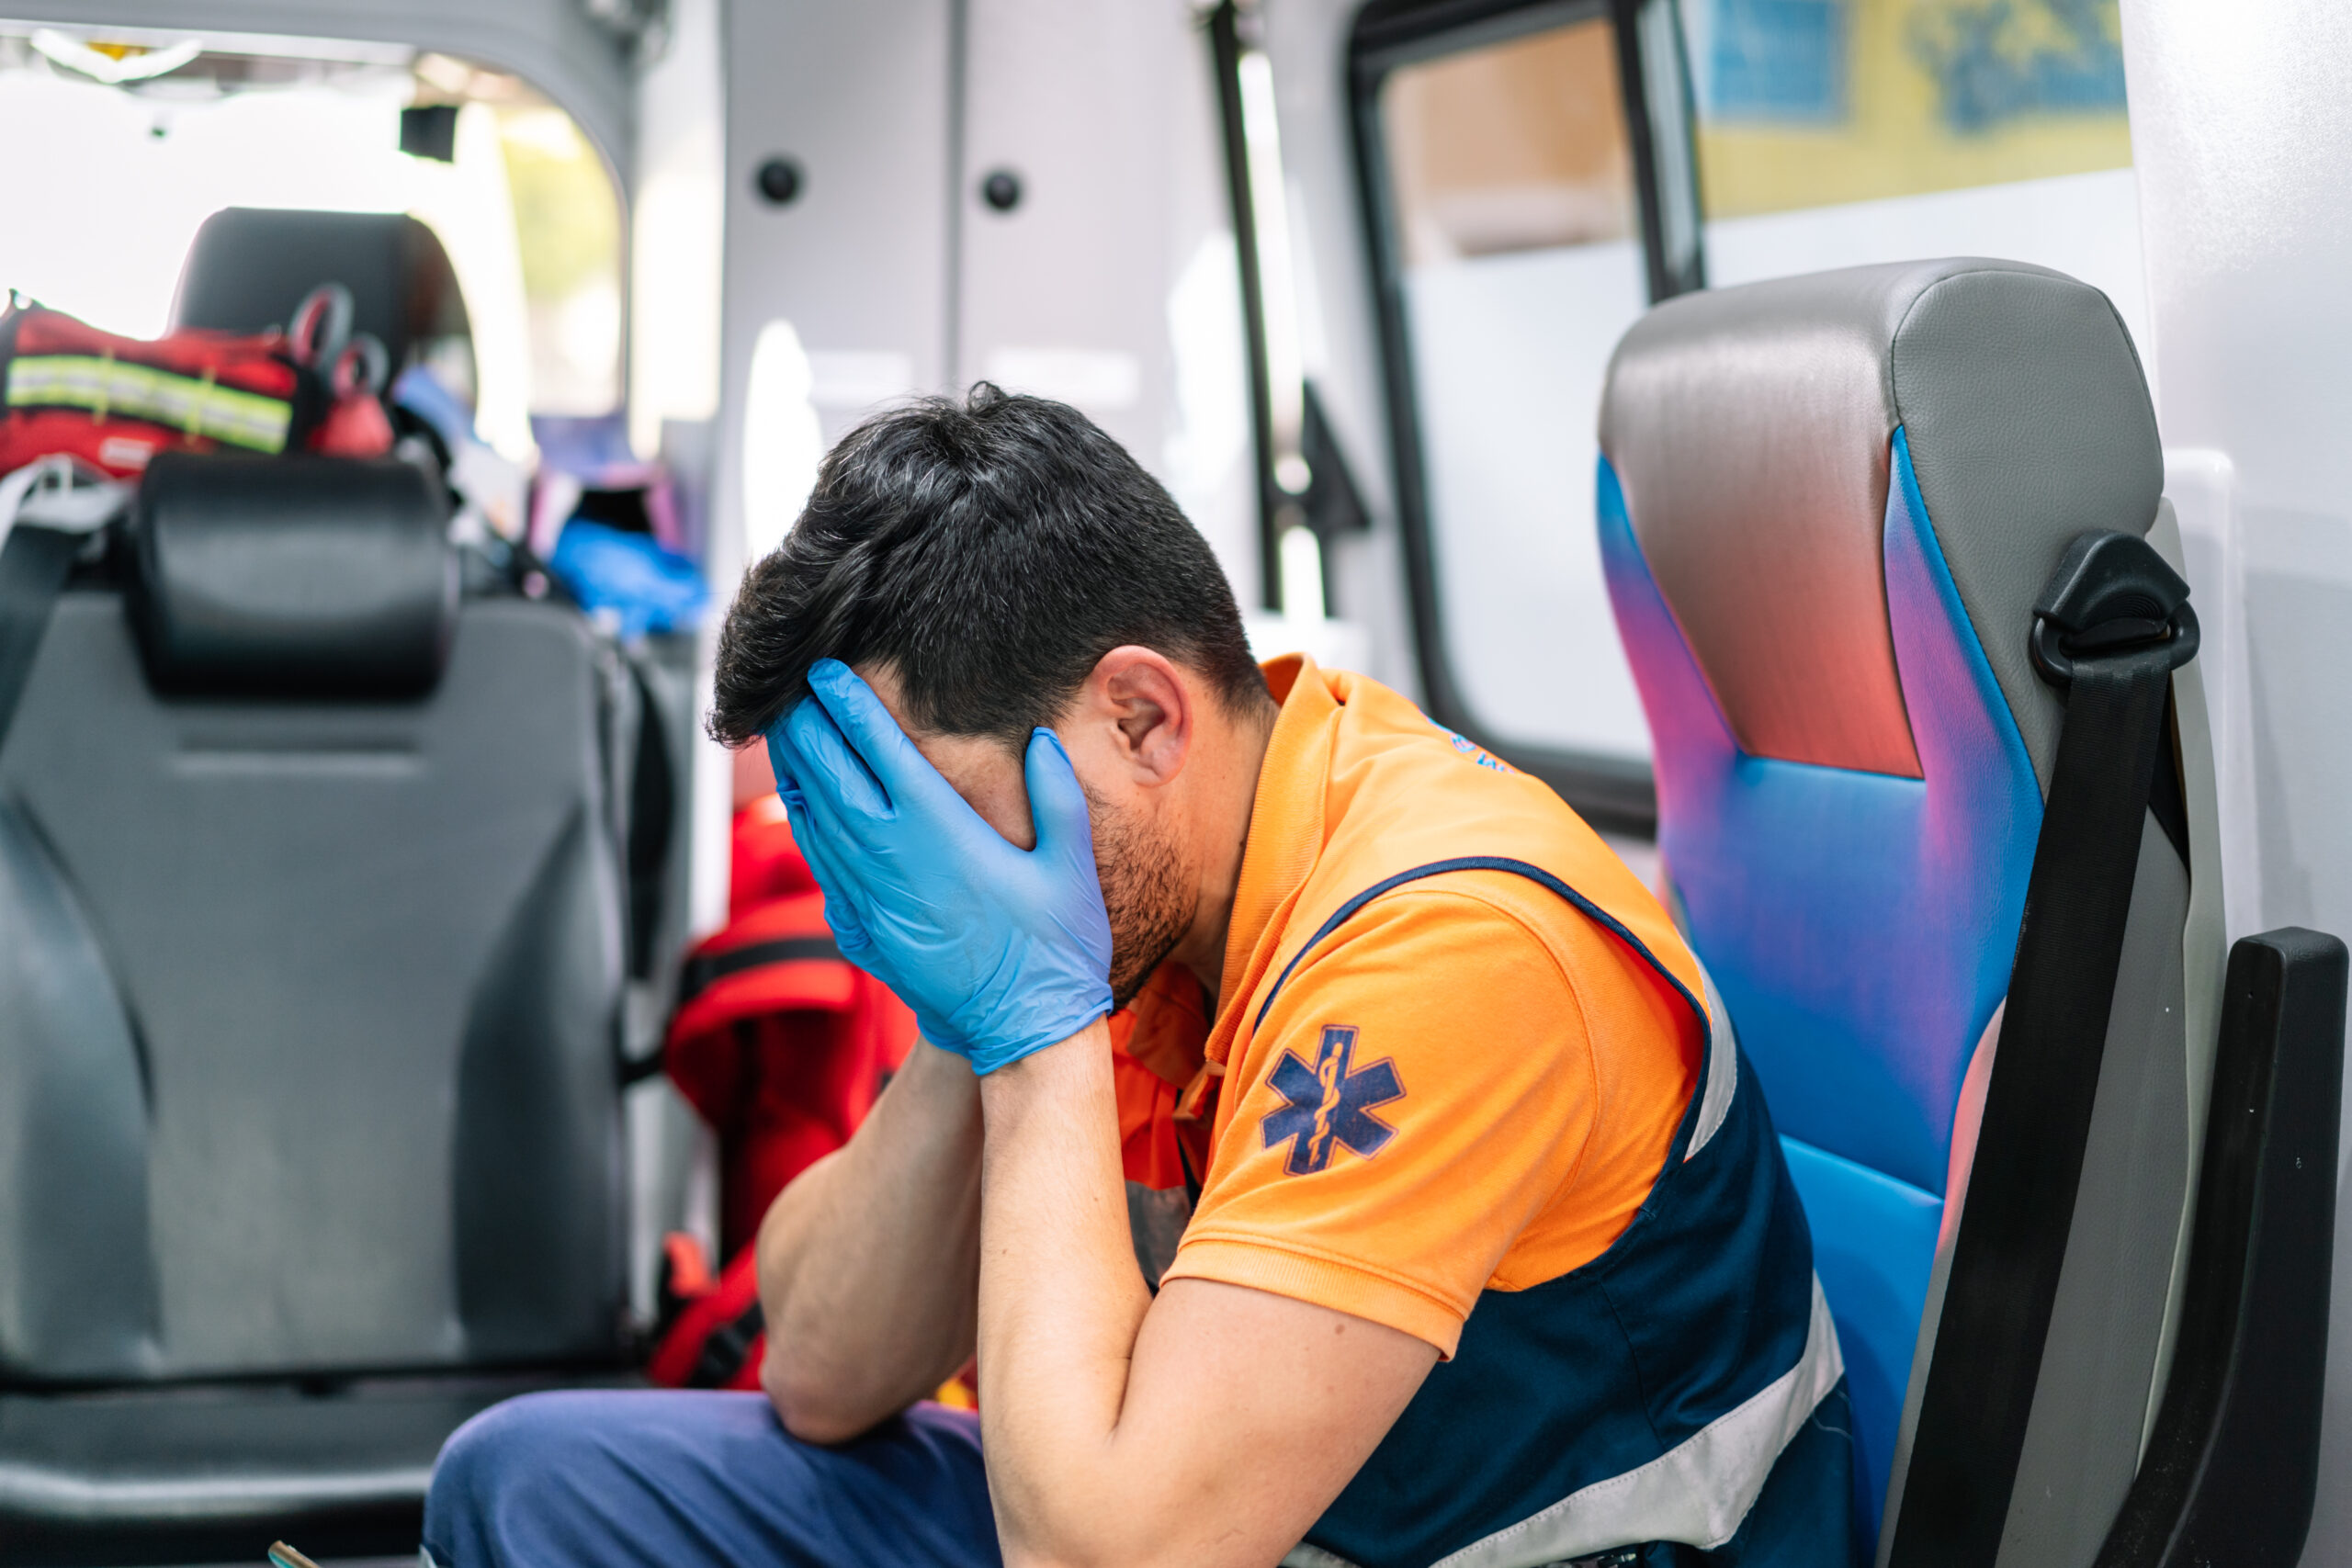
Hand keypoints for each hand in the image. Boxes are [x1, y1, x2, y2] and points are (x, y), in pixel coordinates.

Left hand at [765, 660, 1112, 1073]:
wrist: (1020, 1031)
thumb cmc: (1053, 948)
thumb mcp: (1070, 864)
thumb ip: (1056, 795)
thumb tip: (1039, 741)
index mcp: (937, 829)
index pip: (878, 747)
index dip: (847, 703)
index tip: (824, 672)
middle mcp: (889, 856)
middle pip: (826, 775)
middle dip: (803, 728)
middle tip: (787, 693)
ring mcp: (867, 895)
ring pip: (811, 818)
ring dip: (794, 772)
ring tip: (783, 734)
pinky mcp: (859, 928)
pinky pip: (819, 864)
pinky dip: (804, 825)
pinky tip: (802, 807)